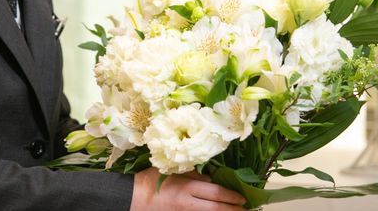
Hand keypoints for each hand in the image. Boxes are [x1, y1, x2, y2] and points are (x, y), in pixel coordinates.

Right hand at [131, 167, 246, 209]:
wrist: (130, 199)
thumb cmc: (150, 181)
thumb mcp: (172, 171)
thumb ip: (192, 173)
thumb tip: (210, 178)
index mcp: (186, 187)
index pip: (215, 192)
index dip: (231, 196)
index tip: (243, 197)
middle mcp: (187, 203)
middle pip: (216, 208)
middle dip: (233, 209)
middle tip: (246, 209)